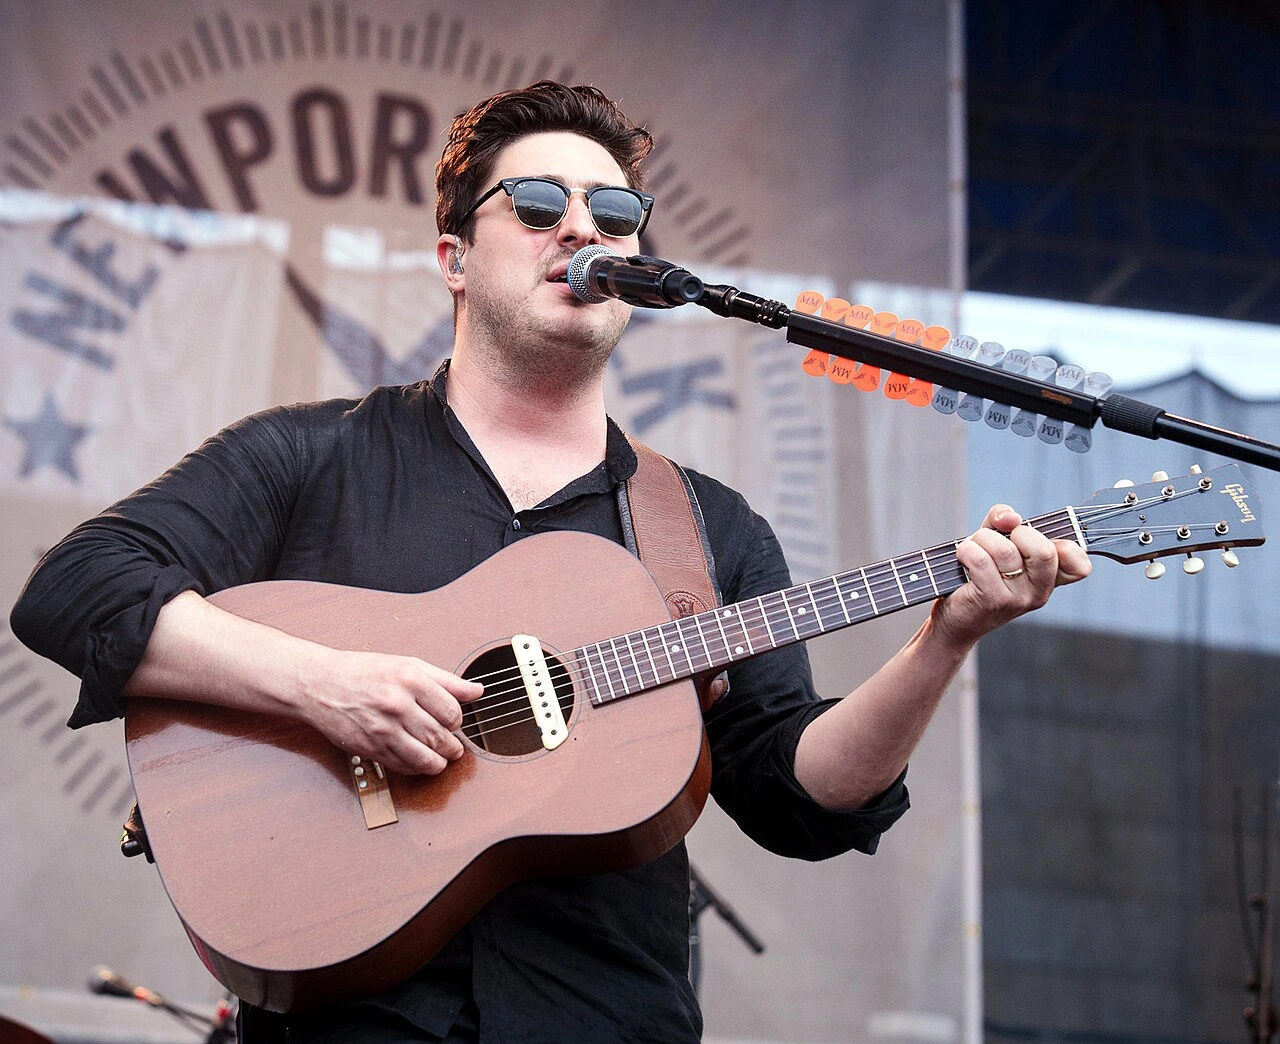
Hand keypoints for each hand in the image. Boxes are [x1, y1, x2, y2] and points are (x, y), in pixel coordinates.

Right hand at [302, 648, 483, 775]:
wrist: (320, 684)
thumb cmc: (364, 672)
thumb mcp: (408, 665)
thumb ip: (446, 680)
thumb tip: (477, 691)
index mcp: (411, 680)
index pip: (452, 712)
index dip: (458, 721)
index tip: (454, 722)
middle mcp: (397, 704)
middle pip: (441, 737)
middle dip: (453, 746)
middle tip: (454, 746)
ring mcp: (383, 729)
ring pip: (426, 758)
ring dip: (440, 762)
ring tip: (442, 758)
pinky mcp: (370, 748)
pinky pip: (404, 766)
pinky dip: (417, 768)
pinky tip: (419, 760)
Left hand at [931, 504, 1091, 648]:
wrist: (956, 616)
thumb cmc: (979, 573)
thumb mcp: (996, 540)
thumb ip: (1005, 520)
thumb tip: (1010, 517)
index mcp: (1050, 577)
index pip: (1080, 564)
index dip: (1065, 545)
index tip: (1036, 540)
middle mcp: (1040, 591)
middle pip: (1044, 551)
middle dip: (1016, 532)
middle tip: (1000, 540)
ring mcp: (1018, 599)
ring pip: (1005, 551)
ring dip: (982, 539)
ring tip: (973, 548)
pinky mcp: (992, 601)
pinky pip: (981, 560)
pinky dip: (966, 549)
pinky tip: (963, 557)